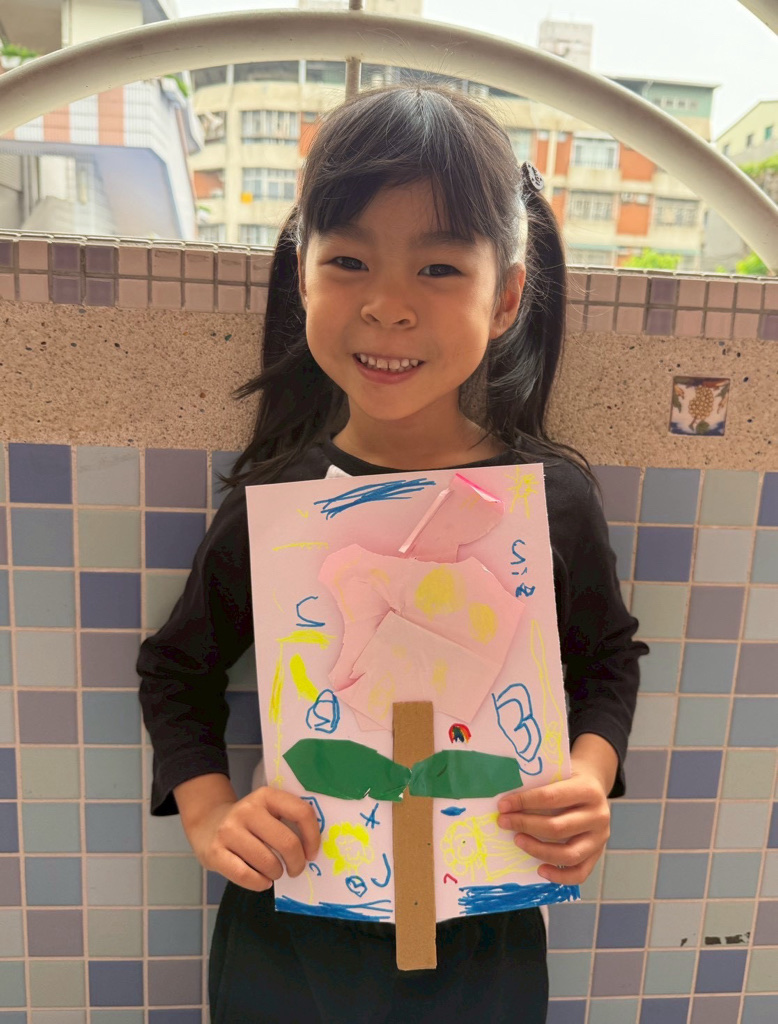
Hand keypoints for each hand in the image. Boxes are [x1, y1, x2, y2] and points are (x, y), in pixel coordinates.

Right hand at [187, 786, 320, 891]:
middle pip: (287, 842)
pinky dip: (259, 883)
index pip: (301, 812)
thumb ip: (288, 820)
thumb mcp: (267, 810)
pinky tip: (262, 881)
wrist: (206, 823)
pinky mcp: (215, 852)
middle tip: (295, 869)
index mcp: (266, 796)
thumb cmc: (248, 822)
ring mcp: (229, 830)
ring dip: (277, 873)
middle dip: (297, 863)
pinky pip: (246, 875)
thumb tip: (312, 850)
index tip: (311, 853)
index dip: (313, 837)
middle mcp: (247, 810)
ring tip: (275, 872)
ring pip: (268, 862)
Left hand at [496, 759, 610, 884]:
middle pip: (558, 828)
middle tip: (503, 822)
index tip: (503, 806)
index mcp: (588, 789)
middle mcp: (598, 815)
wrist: (594, 788)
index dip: (524, 802)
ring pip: (568, 854)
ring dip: (538, 850)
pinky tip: (540, 870)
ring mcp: (600, 838)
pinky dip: (559, 876)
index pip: (551, 797)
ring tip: (518, 840)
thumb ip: (538, 784)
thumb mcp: (559, 773)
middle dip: (525, 825)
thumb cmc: (569, 780)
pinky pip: (580, 873)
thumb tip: (506, 803)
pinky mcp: (597, 854)